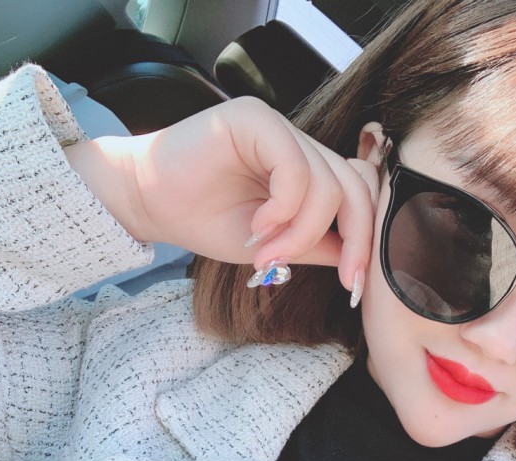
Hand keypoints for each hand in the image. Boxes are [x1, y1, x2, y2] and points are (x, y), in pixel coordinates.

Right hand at [65, 97, 377, 292]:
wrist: (149, 203)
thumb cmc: (205, 220)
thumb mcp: (275, 245)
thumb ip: (317, 245)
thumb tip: (358, 260)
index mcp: (308, 171)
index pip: (358, 197)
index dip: (366, 240)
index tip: (355, 284)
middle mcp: (299, 145)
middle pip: (354, 188)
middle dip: (354, 241)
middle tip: (340, 278)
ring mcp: (279, 130)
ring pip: (326, 184)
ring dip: (301, 232)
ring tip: (266, 253)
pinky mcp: (255, 120)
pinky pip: (294, 168)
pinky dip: (283, 208)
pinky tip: (257, 227)